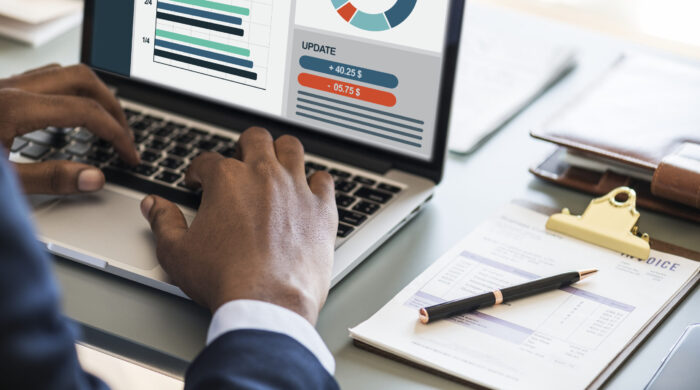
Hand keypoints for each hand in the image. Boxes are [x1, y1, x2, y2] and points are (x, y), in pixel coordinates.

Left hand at [0, 64, 139, 193]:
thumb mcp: (3, 181)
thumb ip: (49, 179)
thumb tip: (95, 177)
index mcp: (14, 107)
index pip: (85, 111)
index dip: (116, 134)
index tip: (129, 155)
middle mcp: (10, 88)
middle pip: (82, 79)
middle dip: (112, 107)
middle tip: (124, 136)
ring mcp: (2, 85)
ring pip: (62, 73)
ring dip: (92, 95)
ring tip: (104, 123)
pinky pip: (42, 80)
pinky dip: (68, 94)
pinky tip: (68, 118)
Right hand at [140, 128, 337, 323]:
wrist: (267, 302)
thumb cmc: (224, 279)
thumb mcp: (177, 253)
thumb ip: (163, 222)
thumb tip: (154, 205)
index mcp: (227, 180)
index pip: (208, 161)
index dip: (199, 171)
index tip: (198, 182)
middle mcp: (264, 175)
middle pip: (255, 139)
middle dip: (244, 147)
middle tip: (241, 163)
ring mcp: (296, 189)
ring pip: (292, 148)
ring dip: (281, 152)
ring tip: (276, 165)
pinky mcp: (322, 209)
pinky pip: (324, 180)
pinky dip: (316, 183)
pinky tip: (309, 191)